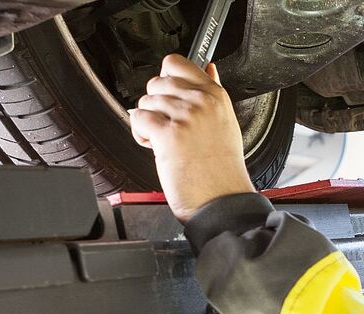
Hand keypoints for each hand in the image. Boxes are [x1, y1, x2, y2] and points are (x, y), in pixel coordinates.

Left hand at [129, 54, 255, 221]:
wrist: (222, 200)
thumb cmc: (223, 170)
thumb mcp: (225, 122)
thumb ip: (213, 93)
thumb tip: (208, 69)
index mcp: (215, 95)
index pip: (177, 63)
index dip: (165, 79)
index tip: (167, 95)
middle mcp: (201, 101)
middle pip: (156, 83)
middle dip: (155, 105)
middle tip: (167, 125)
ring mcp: (186, 116)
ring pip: (145, 102)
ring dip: (148, 123)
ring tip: (163, 141)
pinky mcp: (169, 134)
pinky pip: (138, 118)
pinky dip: (140, 134)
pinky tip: (155, 146)